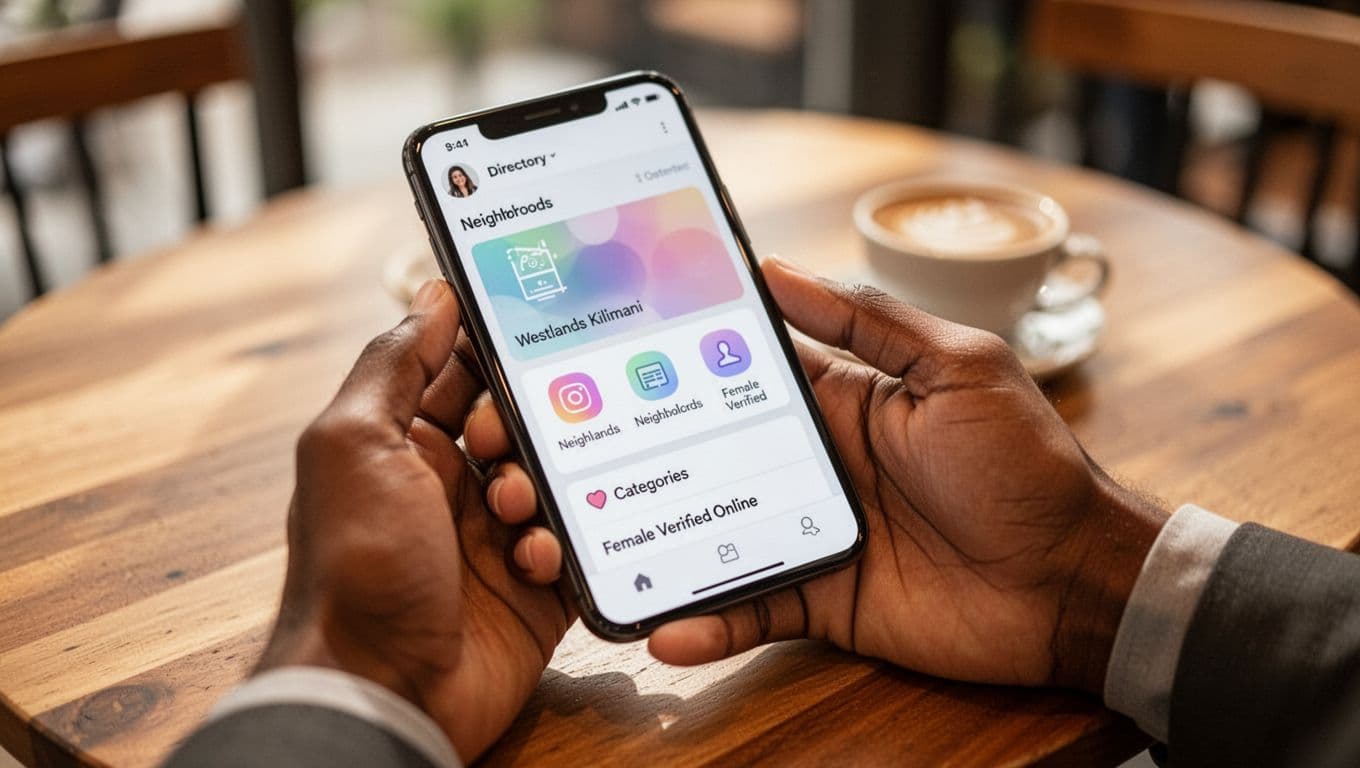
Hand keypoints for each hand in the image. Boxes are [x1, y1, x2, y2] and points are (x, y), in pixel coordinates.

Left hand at [257, 279, 572, 760]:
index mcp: (399, 445)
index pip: (456, 372)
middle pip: (516, 424)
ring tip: (516, 509)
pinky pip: (572, 547)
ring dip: (543, 487)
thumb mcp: (354, 446)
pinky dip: (558, 546)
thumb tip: (432, 295)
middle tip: (505, 444)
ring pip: (552, 481)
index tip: (529, 330)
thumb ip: (393, 364)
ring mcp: (493, 539)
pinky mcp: (534, 589)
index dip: (488, 353)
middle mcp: (447, 486)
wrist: (381, 690)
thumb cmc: (356, 567)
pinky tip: (533, 560)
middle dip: (524, 425)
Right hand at [475, 259, 1166, 694]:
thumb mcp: (959, 369)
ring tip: (587, 546)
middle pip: (710, 453)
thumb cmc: (1027, 465)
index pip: (743, 369)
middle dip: (643, 451)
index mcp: (842, 398)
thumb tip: (778, 268)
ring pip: (714, 533)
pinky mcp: (823, 599)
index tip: (611, 340)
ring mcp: (813, 532)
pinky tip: (664, 627)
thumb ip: (869, 321)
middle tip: (563, 452)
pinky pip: (752, 607)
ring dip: (657, 540)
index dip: (681, 353)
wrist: (1075, 582)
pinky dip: (708, 620)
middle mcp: (815, 462)